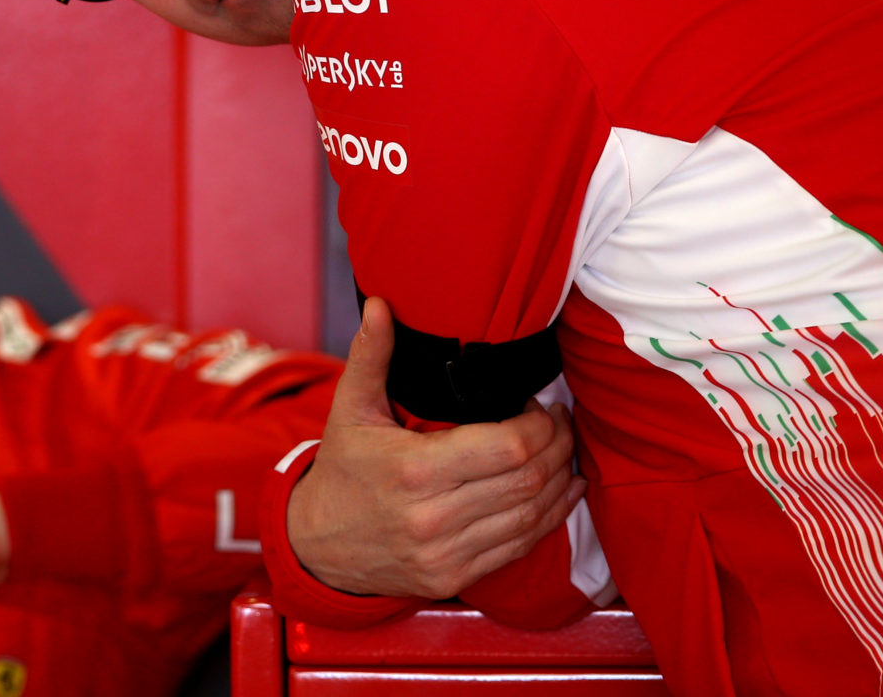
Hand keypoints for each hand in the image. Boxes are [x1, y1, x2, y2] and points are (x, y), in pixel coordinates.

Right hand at [285, 298, 582, 599]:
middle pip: (529, 480)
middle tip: (560, 423)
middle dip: (559, 446)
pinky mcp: (455, 576)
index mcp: (414, 469)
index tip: (536, 405)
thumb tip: (380, 306)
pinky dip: (549, 518)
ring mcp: (447, 553)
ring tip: (564, 453)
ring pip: (533, 515)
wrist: (318, 544)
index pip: (509, 448)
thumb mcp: (350, 409)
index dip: (539, 424)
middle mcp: (434, 517)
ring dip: (561, 481)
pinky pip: (520, 546)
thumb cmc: (342, 469)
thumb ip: (371, 355)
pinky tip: (559, 493)